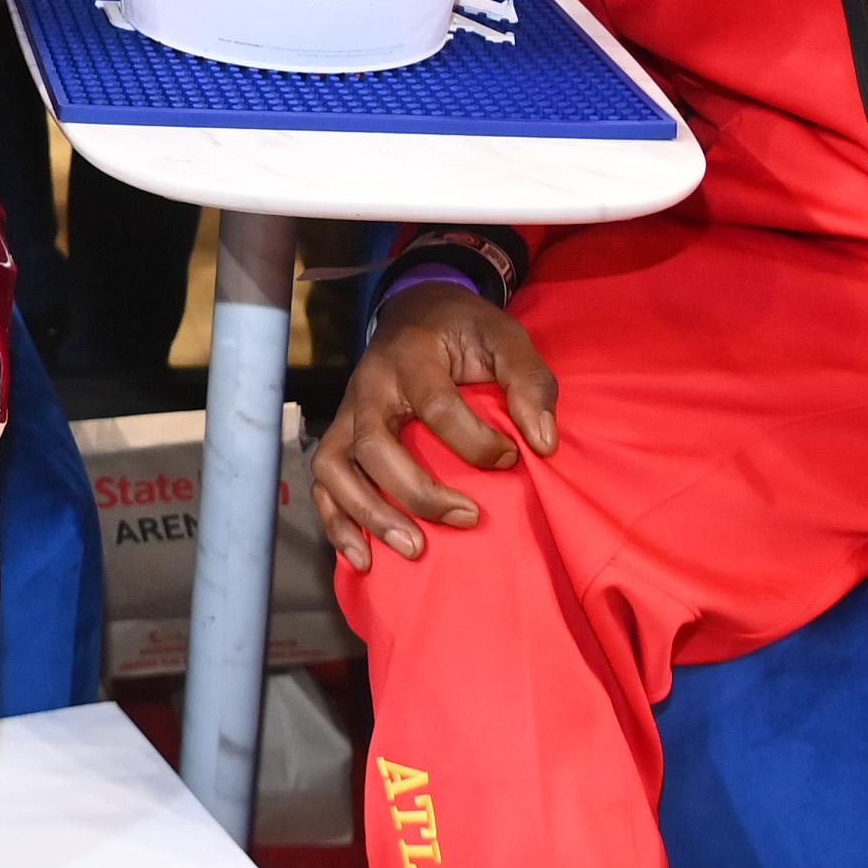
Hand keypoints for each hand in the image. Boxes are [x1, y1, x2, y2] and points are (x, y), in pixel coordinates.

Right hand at [311, 284, 558, 569]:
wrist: (417, 308)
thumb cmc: (465, 330)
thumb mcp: (506, 336)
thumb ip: (530, 381)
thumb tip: (542, 442)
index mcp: (411, 356)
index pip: (435, 405)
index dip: (475, 441)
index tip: (512, 457)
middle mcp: (370, 386)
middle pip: (374, 444)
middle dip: (418, 491)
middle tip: (467, 518)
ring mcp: (348, 412)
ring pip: (336, 468)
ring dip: (369, 514)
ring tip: (412, 548)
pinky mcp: (341, 436)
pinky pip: (324, 482)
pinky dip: (337, 522)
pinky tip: (363, 558)